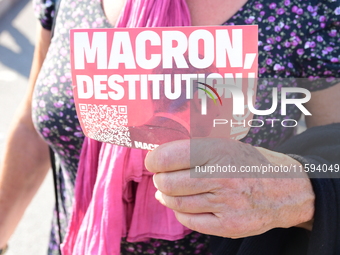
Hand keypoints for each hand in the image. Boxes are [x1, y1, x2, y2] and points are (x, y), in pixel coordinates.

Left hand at [145, 138, 314, 237]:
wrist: (286, 188)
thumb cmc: (250, 163)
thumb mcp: (226, 144)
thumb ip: (194, 150)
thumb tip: (159, 161)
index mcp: (218, 151)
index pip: (168, 157)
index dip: (154, 160)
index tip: (153, 161)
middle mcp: (222, 177)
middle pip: (168, 183)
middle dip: (159, 179)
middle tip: (162, 176)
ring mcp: (226, 204)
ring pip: (176, 203)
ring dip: (167, 195)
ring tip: (170, 189)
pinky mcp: (230, 225)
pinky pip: (189, 221)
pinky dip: (180, 212)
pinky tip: (184, 204)